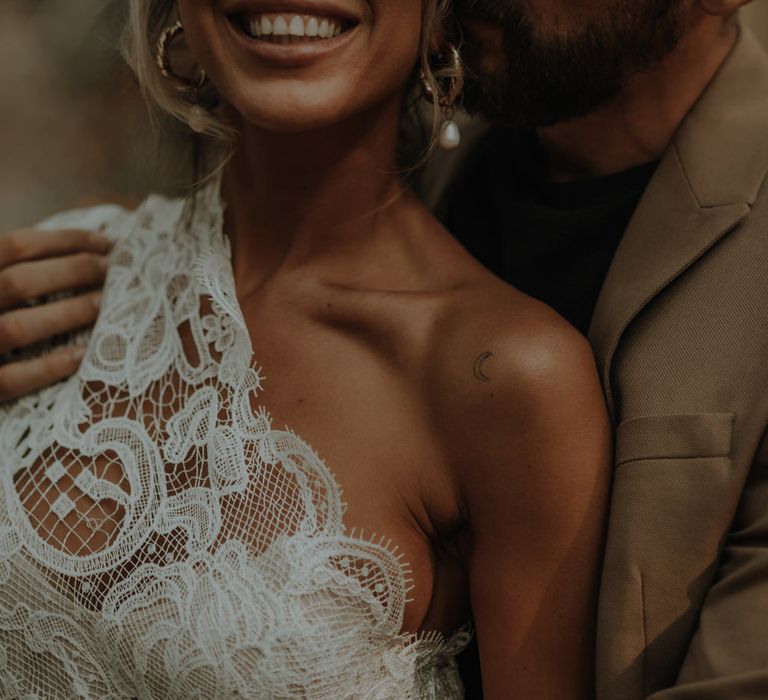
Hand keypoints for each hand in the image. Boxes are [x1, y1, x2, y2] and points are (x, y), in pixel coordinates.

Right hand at [0, 227, 111, 400]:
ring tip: (106, 305)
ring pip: (15, 329)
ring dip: (66, 314)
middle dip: (73, 272)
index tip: (108, 242)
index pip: (16, 246)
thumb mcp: (2, 287)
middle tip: (113, 271)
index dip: (66, 241)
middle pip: (18, 282)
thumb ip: (19, 270)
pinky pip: (11, 381)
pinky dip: (48, 367)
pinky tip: (83, 356)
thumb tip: (81, 250)